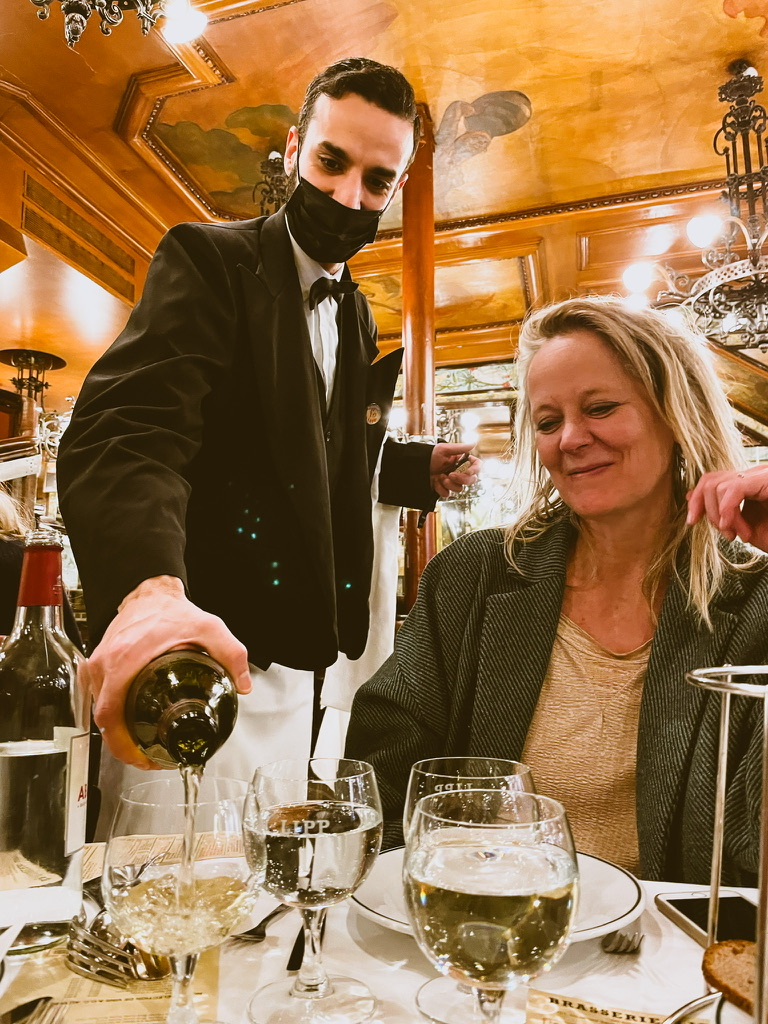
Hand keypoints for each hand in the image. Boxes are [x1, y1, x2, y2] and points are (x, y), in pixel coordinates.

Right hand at [89, 575, 251, 768]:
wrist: (148, 593)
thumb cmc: (170, 611)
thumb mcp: (209, 628)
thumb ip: (231, 654)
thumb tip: (243, 685)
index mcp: (124, 660)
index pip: (110, 715)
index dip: (124, 745)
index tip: (143, 758)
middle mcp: (104, 665)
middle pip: (103, 721)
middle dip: (124, 747)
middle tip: (149, 759)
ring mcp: (97, 666)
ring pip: (100, 712)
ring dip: (118, 734)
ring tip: (143, 748)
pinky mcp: (98, 666)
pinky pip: (100, 699)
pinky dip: (114, 717)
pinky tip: (132, 726)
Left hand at [430, 442, 480, 498]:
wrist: (417, 467)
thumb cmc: (429, 456)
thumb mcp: (444, 449)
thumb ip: (460, 448)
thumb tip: (474, 443)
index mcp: (461, 461)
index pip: (477, 466)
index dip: (475, 470)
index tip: (468, 472)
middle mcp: (459, 471)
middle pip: (471, 480)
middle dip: (461, 479)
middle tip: (450, 474)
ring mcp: (452, 481)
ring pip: (459, 488)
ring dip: (448, 483)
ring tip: (439, 476)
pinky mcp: (445, 488)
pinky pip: (448, 493)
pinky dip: (440, 488)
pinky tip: (436, 481)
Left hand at [686, 465, 767, 551]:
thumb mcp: (739, 524)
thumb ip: (718, 510)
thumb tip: (690, 496)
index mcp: (748, 483)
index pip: (711, 480)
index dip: (697, 500)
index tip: (692, 521)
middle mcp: (755, 474)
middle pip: (710, 480)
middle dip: (706, 510)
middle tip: (726, 534)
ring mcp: (762, 474)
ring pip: (718, 486)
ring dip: (723, 517)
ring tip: (739, 535)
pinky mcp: (766, 480)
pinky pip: (734, 489)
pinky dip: (728, 511)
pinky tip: (735, 529)